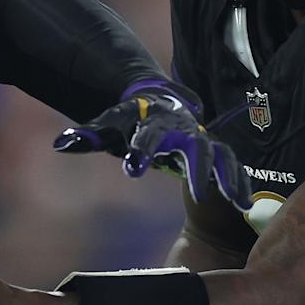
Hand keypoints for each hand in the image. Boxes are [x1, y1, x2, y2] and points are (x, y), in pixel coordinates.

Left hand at [54, 82, 249, 208]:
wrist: (158, 99)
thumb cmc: (131, 119)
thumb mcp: (109, 125)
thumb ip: (88, 135)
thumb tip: (61, 143)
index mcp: (153, 121)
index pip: (147, 134)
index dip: (141, 150)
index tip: (132, 169)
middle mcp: (182, 128)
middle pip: (194, 144)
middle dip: (197, 165)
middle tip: (196, 192)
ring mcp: (202, 138)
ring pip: (221, 154)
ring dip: (228, 176)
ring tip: (234, 200)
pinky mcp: (215, 150)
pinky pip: (231, 164)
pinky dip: (239, 182)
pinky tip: (244, 204)